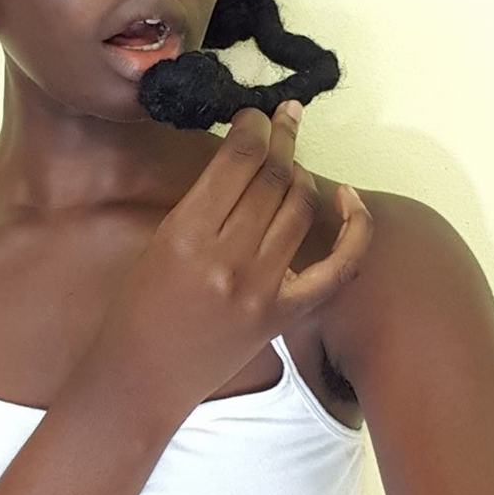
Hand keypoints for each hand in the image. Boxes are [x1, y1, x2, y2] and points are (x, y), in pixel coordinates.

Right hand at [81, 102, 372, 429]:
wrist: (142, 378)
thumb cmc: (139, 307)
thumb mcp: (160, 241)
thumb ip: (203, 203)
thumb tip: (245, 158)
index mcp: (186, 233)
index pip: (238, 160)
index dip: (255, 127)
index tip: (256, 115)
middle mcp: (228, 258)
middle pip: (273, 178)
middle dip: (282, 138)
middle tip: (284, 120)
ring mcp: (262, 289)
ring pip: (301, 207)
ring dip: (301, 174)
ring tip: (292, 162)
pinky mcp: (284, 315)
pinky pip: (339, 267)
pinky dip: (354, 228)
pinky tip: (350, 198)